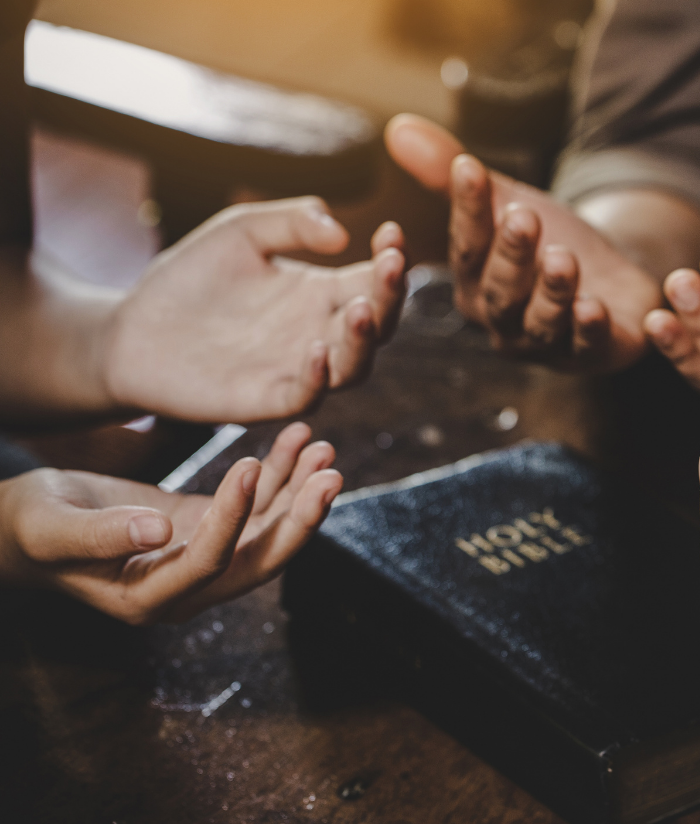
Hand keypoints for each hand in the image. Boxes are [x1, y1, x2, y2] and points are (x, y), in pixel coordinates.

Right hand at [0, 422, 340, 623]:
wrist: (27, 527)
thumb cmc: (31, 528)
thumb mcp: (52, 527)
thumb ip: (101, 534)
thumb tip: (158, 531)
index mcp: (149, 599)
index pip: (209, 562)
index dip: (234, 517)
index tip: (250, 464)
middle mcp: (189, 589)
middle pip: (260, 560)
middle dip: (300, 519)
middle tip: (331, 473)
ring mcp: (206, 560)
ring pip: (269, 532)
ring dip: (301, 492)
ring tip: (324, 447)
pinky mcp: (211, 529)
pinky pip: (258, 507)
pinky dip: (283, 474)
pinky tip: (300, 438)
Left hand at [103, 197, 406, 421]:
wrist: (131, 332)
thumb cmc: (190, 279)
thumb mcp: (241, 231)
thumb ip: (291, 222)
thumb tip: (342, 234)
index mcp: (321, 292)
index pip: (373, 279)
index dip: (391, 258)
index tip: (391, 232)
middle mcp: (320, 332)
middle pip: (378, 323)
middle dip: (390, 296)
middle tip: (391, 266)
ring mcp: (298, 368)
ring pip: (354, 365)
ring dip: (364, 340)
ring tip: (359, 309)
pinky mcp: (267, 398)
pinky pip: (307, 395)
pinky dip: (317, 378)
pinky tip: (316, 350)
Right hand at [385, 114, 658, 370]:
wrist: (611, 282)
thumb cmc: (545, 248)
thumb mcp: (505, 204)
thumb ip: (452, 173)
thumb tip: (397, 127)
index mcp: (474, 284)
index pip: (467, 247)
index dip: (468, 210)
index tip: (471, 169)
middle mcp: (504, 320)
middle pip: (501, 289)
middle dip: (511, 254)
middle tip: (523, 217)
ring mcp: (547, 342)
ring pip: (543, 321)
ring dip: (552, 292)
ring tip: (563, 260)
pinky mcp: (594, 352)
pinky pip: (589, 346)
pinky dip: (591, 330)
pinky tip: (594, 308)